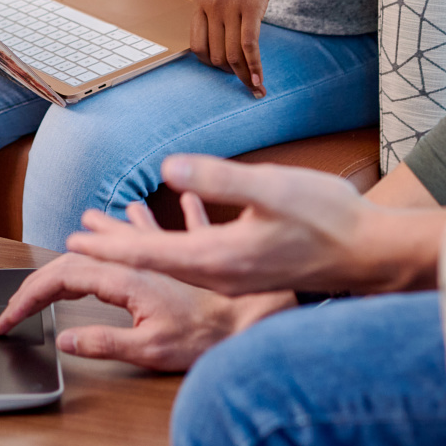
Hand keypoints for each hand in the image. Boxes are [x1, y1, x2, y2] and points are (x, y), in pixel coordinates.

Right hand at [0, 201, 291, 370]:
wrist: (258, 320)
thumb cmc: (208, 337)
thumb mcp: (148, 349)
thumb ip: (103, 341)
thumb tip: (64, 337)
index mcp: (128, 277)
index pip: (67, 275)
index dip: (32, 294)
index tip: (10, 316)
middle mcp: (147, 259)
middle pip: (98, 249)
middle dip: (68, 252)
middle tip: (45, 264)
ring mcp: (175, 254)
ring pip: (136, 234)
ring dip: (113, 228)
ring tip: (96, 215)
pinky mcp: (204, 252)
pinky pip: (186, 226)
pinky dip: (175, 216)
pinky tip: (177, 201)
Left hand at [66, 154, 445, 296]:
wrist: (371, 253)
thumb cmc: (328, 218)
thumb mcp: (272, 188)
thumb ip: (219, 178)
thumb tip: (167, 167)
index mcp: (219, 258)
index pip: (150, 253)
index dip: (110, 246)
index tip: (74, 241)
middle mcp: (221, 275)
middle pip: (154, 263)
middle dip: (115, 250)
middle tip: (76, 240)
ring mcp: (237, 278)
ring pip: (174, 263)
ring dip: (141, 248)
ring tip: (114, 236)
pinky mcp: (250, 272)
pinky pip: (197, 263)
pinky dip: (172, 247)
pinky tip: (176, 233)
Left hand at [190, 0, 283, 95]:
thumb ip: (218, 4)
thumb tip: (224, 30)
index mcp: (199, 0)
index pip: (197, 44)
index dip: (211, 62)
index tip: (226, 69)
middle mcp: (210, 5)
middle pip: (214, 54)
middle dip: (229, 72)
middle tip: (243, 79)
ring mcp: (228, 6)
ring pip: (231, 55)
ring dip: (243, 76)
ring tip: (255, 88)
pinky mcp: (250, 7)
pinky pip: (249, 46)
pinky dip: (254, 67)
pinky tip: (259, 80)